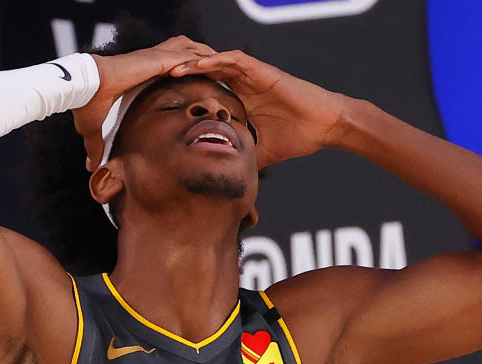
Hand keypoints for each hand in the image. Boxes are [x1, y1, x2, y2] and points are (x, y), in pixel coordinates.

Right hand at [74, 36, 215, 170]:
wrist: (86, 88)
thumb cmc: (88, 105)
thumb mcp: (94, 130)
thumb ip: (97, 147)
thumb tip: (90, 167)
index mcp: (143, 75)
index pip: (170, 69)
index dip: (186, 72)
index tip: (201, 82)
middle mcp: (152, 63)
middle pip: (186, 55)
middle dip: (205, 61)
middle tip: (223, 72)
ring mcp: (157, 58)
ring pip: (192, 50)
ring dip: (209, 57)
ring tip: (228, 64)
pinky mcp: (160, 59)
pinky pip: (190, 54)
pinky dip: (205, 57)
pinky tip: (220, 62)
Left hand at [170, 50, 347, 167]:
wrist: (324, 126)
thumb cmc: (297, 137)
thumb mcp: (261, 153)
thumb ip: (244, 161)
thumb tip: (227, 184)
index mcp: (241, 101)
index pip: (207, 92)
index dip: (186, 94)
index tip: (162, 102)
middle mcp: (243, 85)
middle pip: (206, 74)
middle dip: (183, 76)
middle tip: (157, 81)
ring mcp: (252, 76)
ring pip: (217, 63)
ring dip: (194, 64)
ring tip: (172, 69)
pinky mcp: (263, 71)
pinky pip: (236, 60)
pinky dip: (217, 60)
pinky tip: (200, 64)